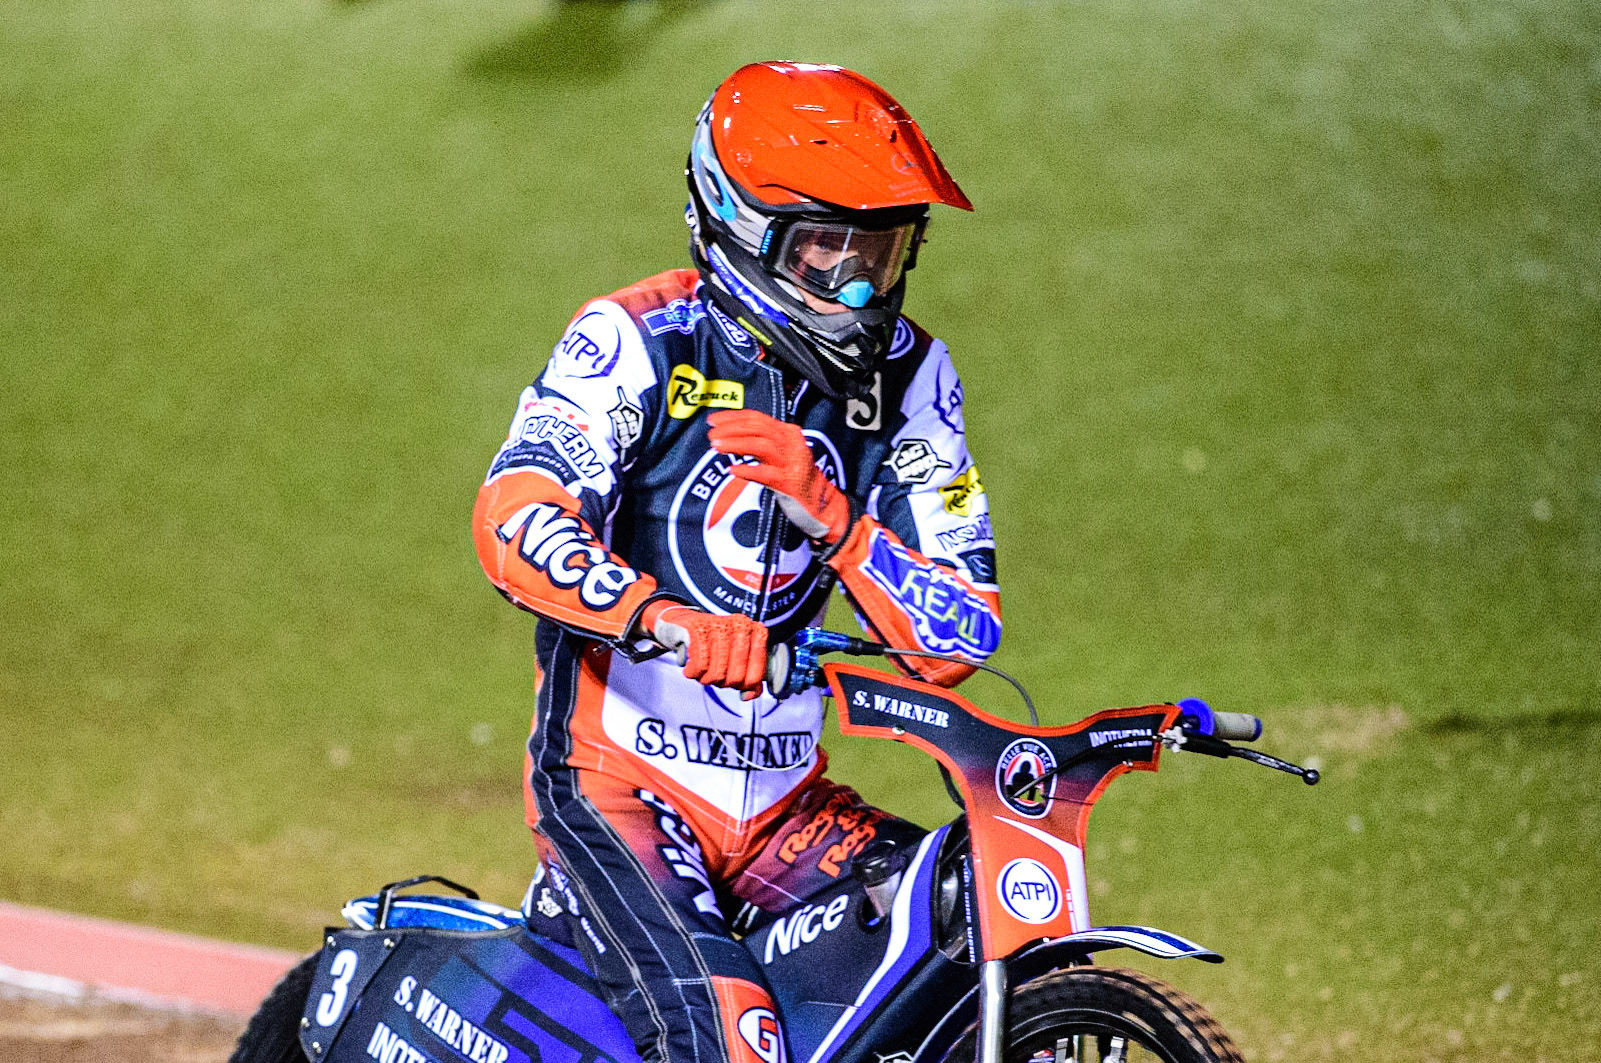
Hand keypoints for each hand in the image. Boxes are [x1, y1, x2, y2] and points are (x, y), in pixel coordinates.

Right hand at [640, 601, 768, 699]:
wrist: (683, 625)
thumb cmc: (714, 646)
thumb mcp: (736, 659)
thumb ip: (749, 678)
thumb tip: (748, 696)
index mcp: (756, 631)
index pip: (757, 673)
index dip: (746, 686)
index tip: (737, 686)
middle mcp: (740, 625)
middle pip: (736, 676)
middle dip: (723, 683)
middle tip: (715, 676)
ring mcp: (719, 625)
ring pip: (717, 673)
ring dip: (706, 679)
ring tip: (702, 671)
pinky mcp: (698, 628)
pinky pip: (700, 665)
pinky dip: (693, 673)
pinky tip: (690, 667)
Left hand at [706, 410, 851, 542]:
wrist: (821, 503)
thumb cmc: (795, 477)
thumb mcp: (781, 453)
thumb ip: (761, 441)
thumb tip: (728, 433)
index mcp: (788, 432)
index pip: (757, 418)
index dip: (733, 417)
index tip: (713, 420)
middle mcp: (792, 443)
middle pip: (758, 428)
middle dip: (732, 429)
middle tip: (711, 434)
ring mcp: (792, 462)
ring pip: (762, 446)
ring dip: (736, 444)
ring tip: (716, 447)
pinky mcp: (790, 482)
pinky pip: (765, 474)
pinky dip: (747, 470)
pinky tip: (732, 469)